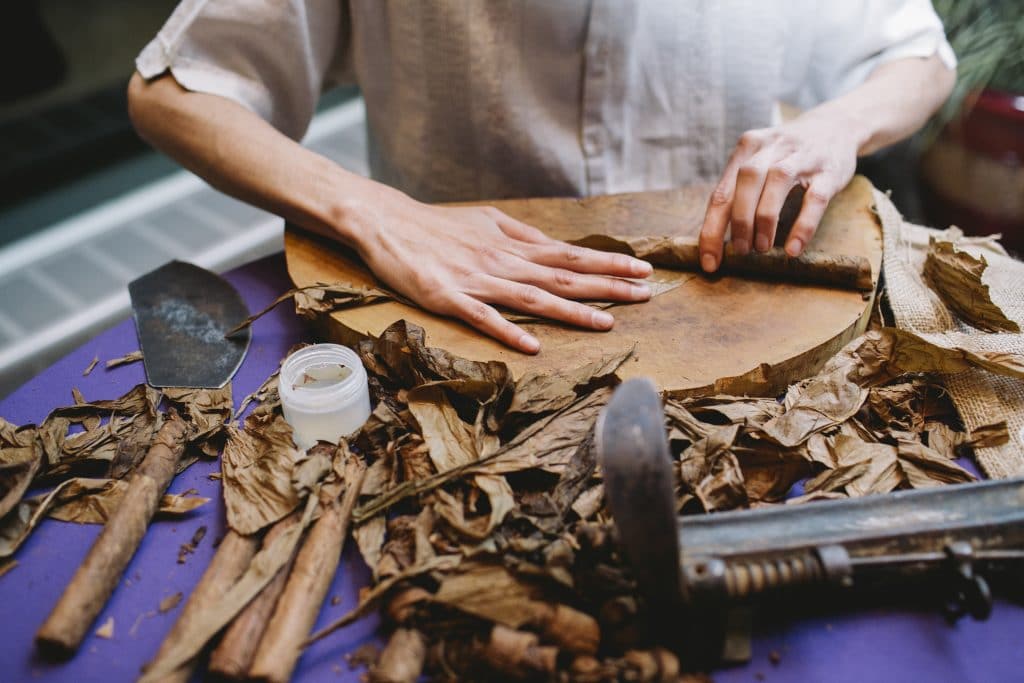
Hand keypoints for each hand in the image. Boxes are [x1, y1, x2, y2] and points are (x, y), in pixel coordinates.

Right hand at [341, 189, 652, 352]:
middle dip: (607, 286)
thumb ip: (522, 234)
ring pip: (533, 297)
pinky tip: (533, 345)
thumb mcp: (486, 220)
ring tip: (607, 323)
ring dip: (571, 311)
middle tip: (644, 295)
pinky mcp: (448, 297)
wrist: (386, 223)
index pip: (570, 255)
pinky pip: (483, 317)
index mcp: (512, 244)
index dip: (607, 264)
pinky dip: (508, 330)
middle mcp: (502, 260)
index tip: (642, 270)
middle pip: (563, 275)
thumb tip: (555, 245)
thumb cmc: (437, 225)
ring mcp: (477, 280)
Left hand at [698, 111, 862, 271]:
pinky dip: (802, 226)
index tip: (708, 262)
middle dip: (739, 223)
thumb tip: (715, 238)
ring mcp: (801, 157)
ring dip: (765, 221)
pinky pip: (814, 200)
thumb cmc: (786, 155)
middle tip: (740, 251)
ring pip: (777, 184)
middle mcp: (771, 148)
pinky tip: (792, 248)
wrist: (836, 125)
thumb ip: (737, 191)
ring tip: (761, 248)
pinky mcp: (828, 171)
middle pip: (745, 183)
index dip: (711, 230)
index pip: (721, 193)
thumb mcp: (758, 161)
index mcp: (747, 148)